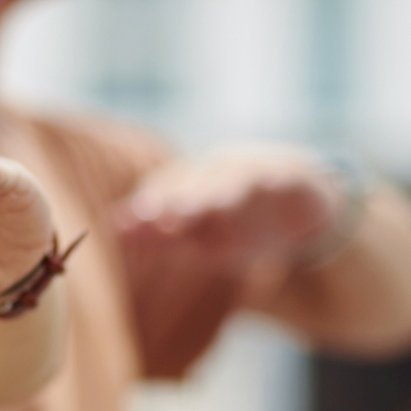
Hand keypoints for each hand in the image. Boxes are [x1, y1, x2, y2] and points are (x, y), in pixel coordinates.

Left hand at [116, 147, 344, 269]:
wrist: (299, 208)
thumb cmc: (235, 223)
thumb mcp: (198, 236)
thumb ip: (157, 234)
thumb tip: (111, 227)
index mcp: (192, 188)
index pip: (166, 194)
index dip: (150, 206)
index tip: (130, 222)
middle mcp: (219, 175)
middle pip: (199, 185)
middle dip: (184, 200)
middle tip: (168, 217)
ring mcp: (257, 175)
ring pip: (238, 180)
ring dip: (227, 191)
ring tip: (219, 205)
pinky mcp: (294, 180)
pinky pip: (285, 177)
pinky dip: (278, 178)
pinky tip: (272, 180)